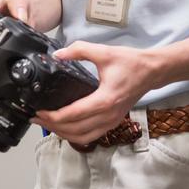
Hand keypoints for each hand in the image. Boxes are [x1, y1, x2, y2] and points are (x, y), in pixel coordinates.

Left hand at [34, 42, 157, 144]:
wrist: (152, 71)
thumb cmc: (132, 63)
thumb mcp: (104, 52)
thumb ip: (79, 51)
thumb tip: (58, 55)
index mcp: (105, 100)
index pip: (72, 115)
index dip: (52, 116)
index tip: (38, 111)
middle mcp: (108, 115)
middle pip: (74, 130)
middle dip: (52, 126)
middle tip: (36, 118)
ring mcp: (112, 121)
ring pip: (82, 137)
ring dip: (62, 134)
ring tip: (47, 124)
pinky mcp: (113, 122)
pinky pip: (91, 136)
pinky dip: (75, 135)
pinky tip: (65, 128)